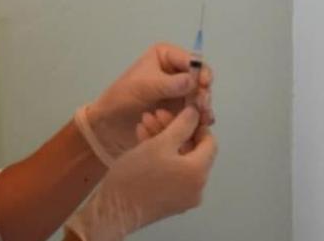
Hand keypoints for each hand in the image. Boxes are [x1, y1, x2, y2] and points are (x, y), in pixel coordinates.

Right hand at [65, 107, 217, 240]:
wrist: (114, 210)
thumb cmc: (137, 174)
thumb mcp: (160, 143)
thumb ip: (182, 125)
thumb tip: (196, 113)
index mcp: (199, 172)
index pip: (209, 142)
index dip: (196, 124)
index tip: (179, 113)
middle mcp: (197, 187)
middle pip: (192, 151)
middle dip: (174, 129)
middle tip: (156, 114)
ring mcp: (184, 196)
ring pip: (179, 160)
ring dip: (164, 140)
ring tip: (144, 122)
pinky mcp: (171, 201)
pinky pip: (172, 173)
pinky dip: (162, 157)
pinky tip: (143, 139)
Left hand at [85, 43, 213, 160]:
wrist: (109, 126)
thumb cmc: (121, 98)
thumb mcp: (143, 87)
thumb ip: (168, 84)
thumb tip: (192, 81)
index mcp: (165, 56)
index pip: (191, 60)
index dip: (201, 71)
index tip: (203, 84)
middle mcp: (176, 72)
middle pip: (200, 79)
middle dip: (203, 91)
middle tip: (202, 105)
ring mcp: (179, 93)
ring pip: (200, 97)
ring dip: (203, 107)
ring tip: (202, 119)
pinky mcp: (180, 111)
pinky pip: (194, 113)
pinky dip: (198, 119)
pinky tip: (199, 126)